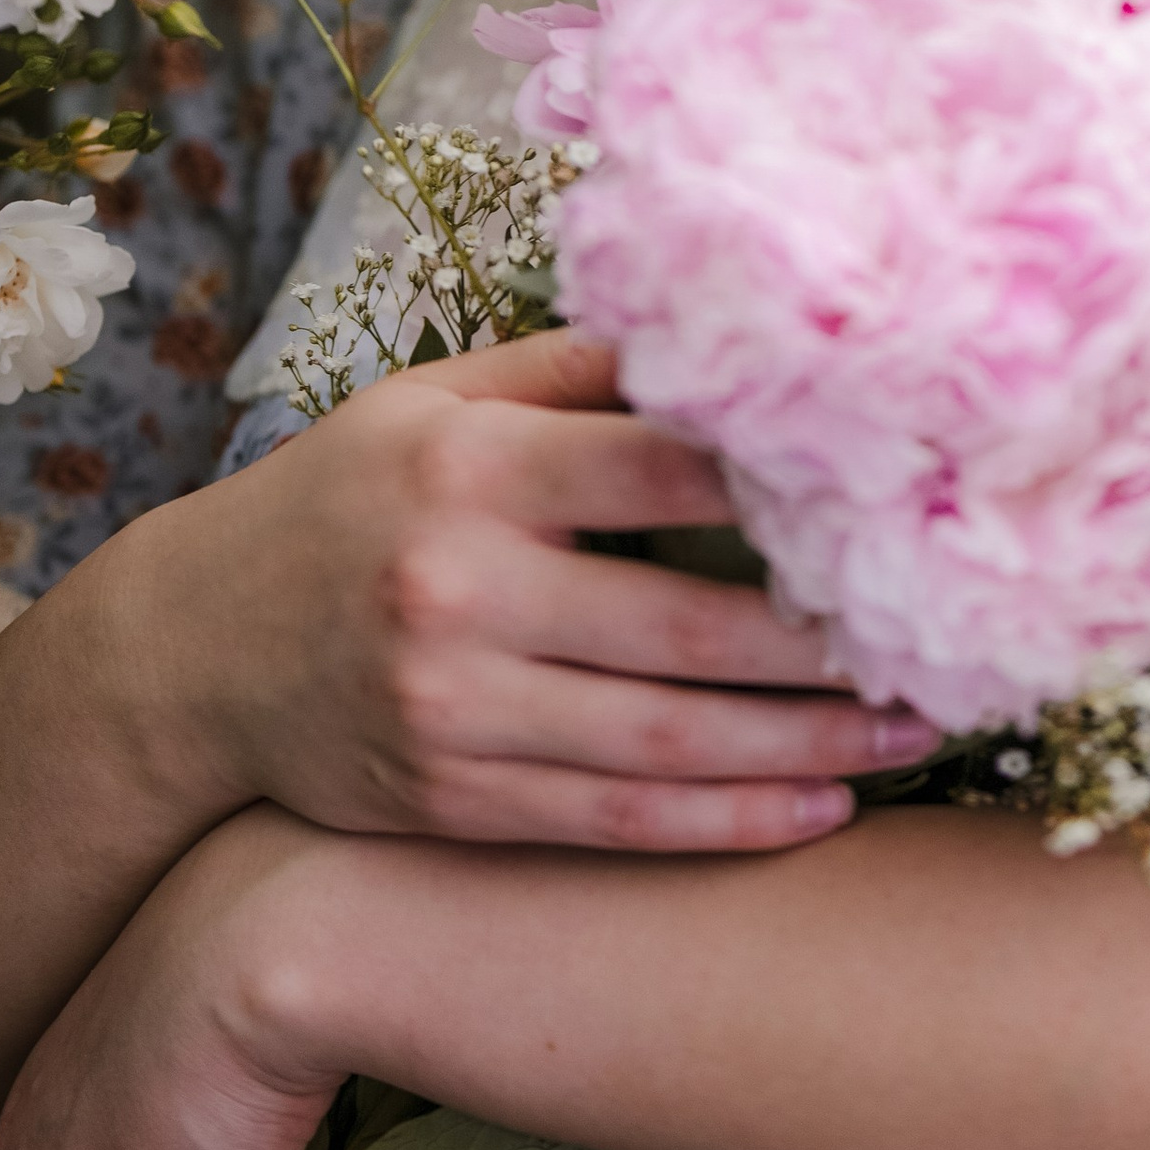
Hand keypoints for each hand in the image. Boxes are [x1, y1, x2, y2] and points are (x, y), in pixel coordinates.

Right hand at [105, 327, 935, 851]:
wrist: (194, 653)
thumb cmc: (347, 500)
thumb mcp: (433, 404)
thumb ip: (573, 374)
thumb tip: (719, 325)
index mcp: (472, 472)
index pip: (659, 467)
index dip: (789, 485)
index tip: (905, 490)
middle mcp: (462, 593)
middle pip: (688, 626)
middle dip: (832, 640)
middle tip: (954, 635)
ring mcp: (457, 712)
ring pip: (669, 745)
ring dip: (811, 742)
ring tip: (923, 727)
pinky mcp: (456, 803)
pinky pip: (617, 825)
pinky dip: (730, 823)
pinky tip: (824, 806)